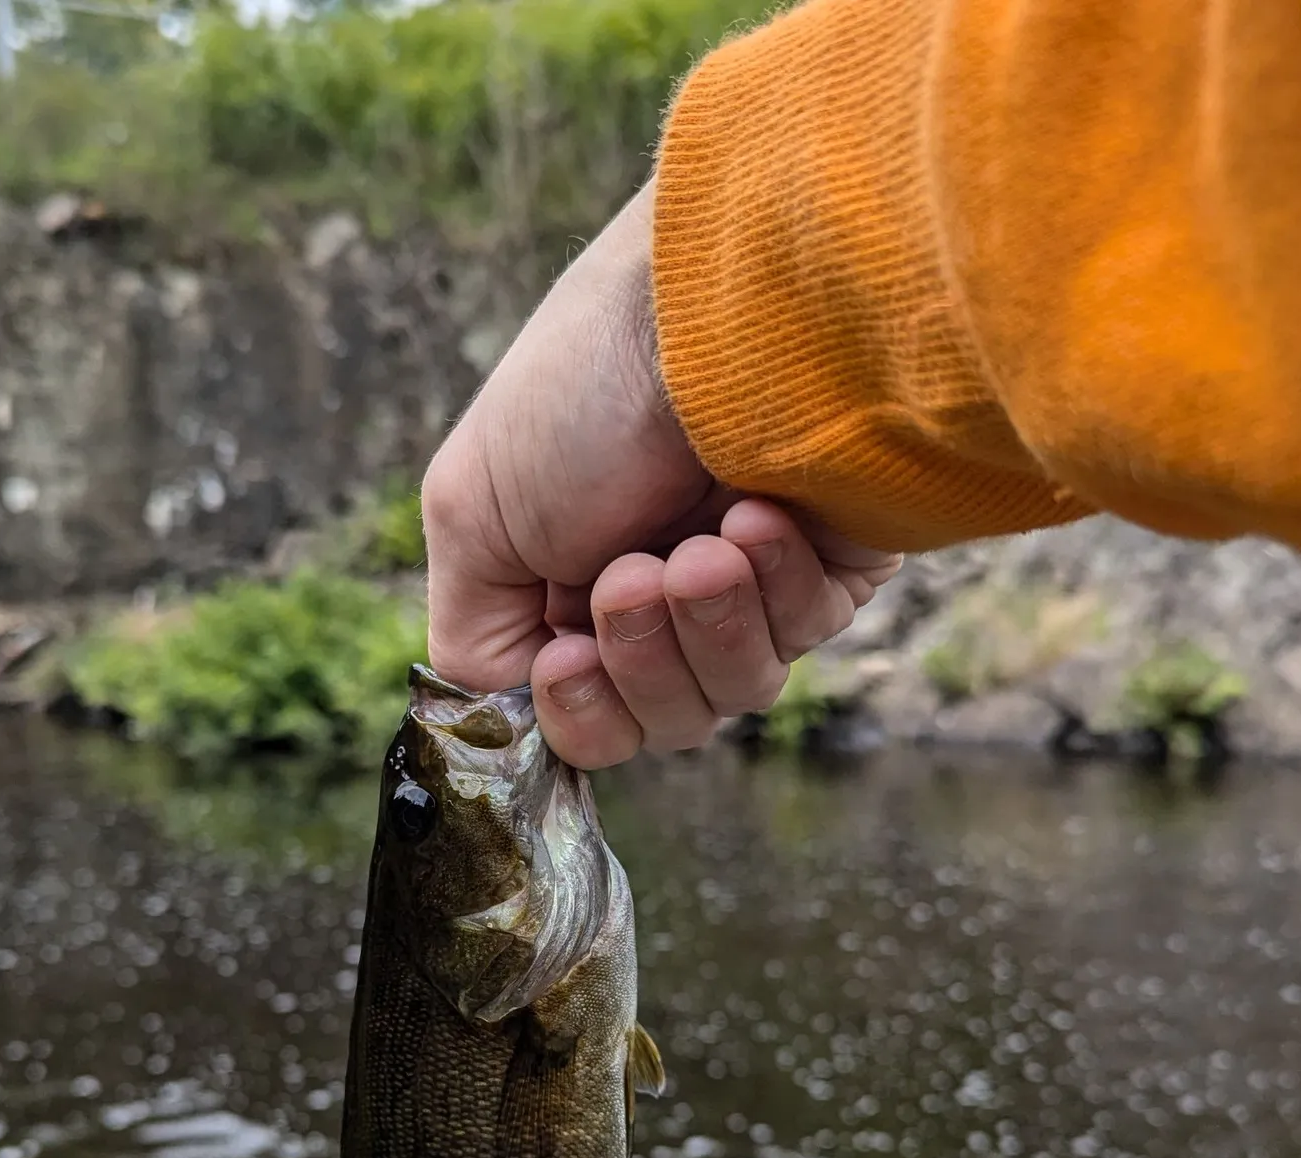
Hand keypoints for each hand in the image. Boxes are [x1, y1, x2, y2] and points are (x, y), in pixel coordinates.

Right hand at [421, 178, 900, 768]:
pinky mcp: (831, 560)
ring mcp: (750, 580)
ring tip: (702, 541)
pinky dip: (776, 584)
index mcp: (569, 585)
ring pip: (734, 695)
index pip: (582, 715)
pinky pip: (806, 635)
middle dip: (642, 658)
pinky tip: (757, 511)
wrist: (714, 294)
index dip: (576, 712)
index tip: (566, 657)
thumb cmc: (582, 385)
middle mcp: (660, 591)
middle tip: (635, 571)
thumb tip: (505, 712)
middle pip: (660, 720)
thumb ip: (470, 638)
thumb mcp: (471, 512)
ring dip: (707, 623)